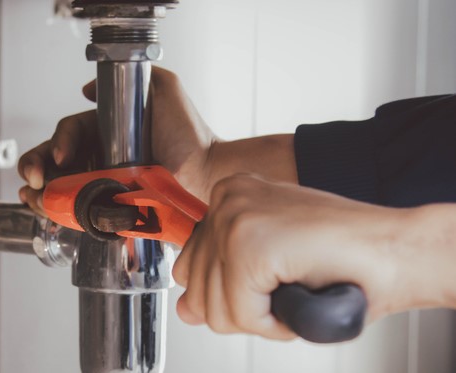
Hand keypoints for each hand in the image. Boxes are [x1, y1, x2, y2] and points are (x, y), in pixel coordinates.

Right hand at [18, 67, 296, 214]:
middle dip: (36, 166)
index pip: (70, 131)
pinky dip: (57, 212)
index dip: (59, 142)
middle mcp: (102, 156)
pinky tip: (47, 213)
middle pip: (56, 159)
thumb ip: (134, 78)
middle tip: (35, 179)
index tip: (62, 156)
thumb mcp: (165, 90)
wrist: (208, 171)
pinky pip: (78, 210)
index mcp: (108, 131)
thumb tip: (86, 89)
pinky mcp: (111, 207)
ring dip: (40, 192)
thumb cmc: (191, 133)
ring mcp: (105, 183)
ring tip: (34, 197)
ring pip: (61, 186)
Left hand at [172, 173, 455, 338]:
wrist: (398, 250)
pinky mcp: (249, 242)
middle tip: (288, 286)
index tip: (266, 281)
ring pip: (215, 309)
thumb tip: (186, 310)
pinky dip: (276, 323)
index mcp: (229, 197)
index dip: (230, 292)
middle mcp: (226, 199)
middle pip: (197, 290)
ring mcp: (235, 217)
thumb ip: (221, 281)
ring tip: (297, 288)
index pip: (189, 266)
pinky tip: (302, 294)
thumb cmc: (344, 258)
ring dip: (262, 317)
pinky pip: (242, 315)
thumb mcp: (267, 266)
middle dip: (244, 308)